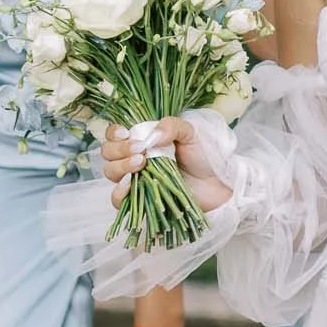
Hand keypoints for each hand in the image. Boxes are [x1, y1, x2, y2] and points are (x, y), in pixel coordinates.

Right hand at [102, 117, 234, 213]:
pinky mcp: (140, 200)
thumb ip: (171, 126)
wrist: (218, 184)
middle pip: (108, 153)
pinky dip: (118, 193)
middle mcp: (134, 158)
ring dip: (120, 167)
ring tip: (142, 164)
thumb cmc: (204, 156)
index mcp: (142, 140)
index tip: (125, 134)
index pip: (114, 134)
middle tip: (141, 151)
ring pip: (110, 173)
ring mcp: (136, 180)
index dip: (113, 133)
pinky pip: (118, 200)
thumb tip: (150, 136)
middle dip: (118, 149)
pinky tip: (129, 186)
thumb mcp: (190, 133)